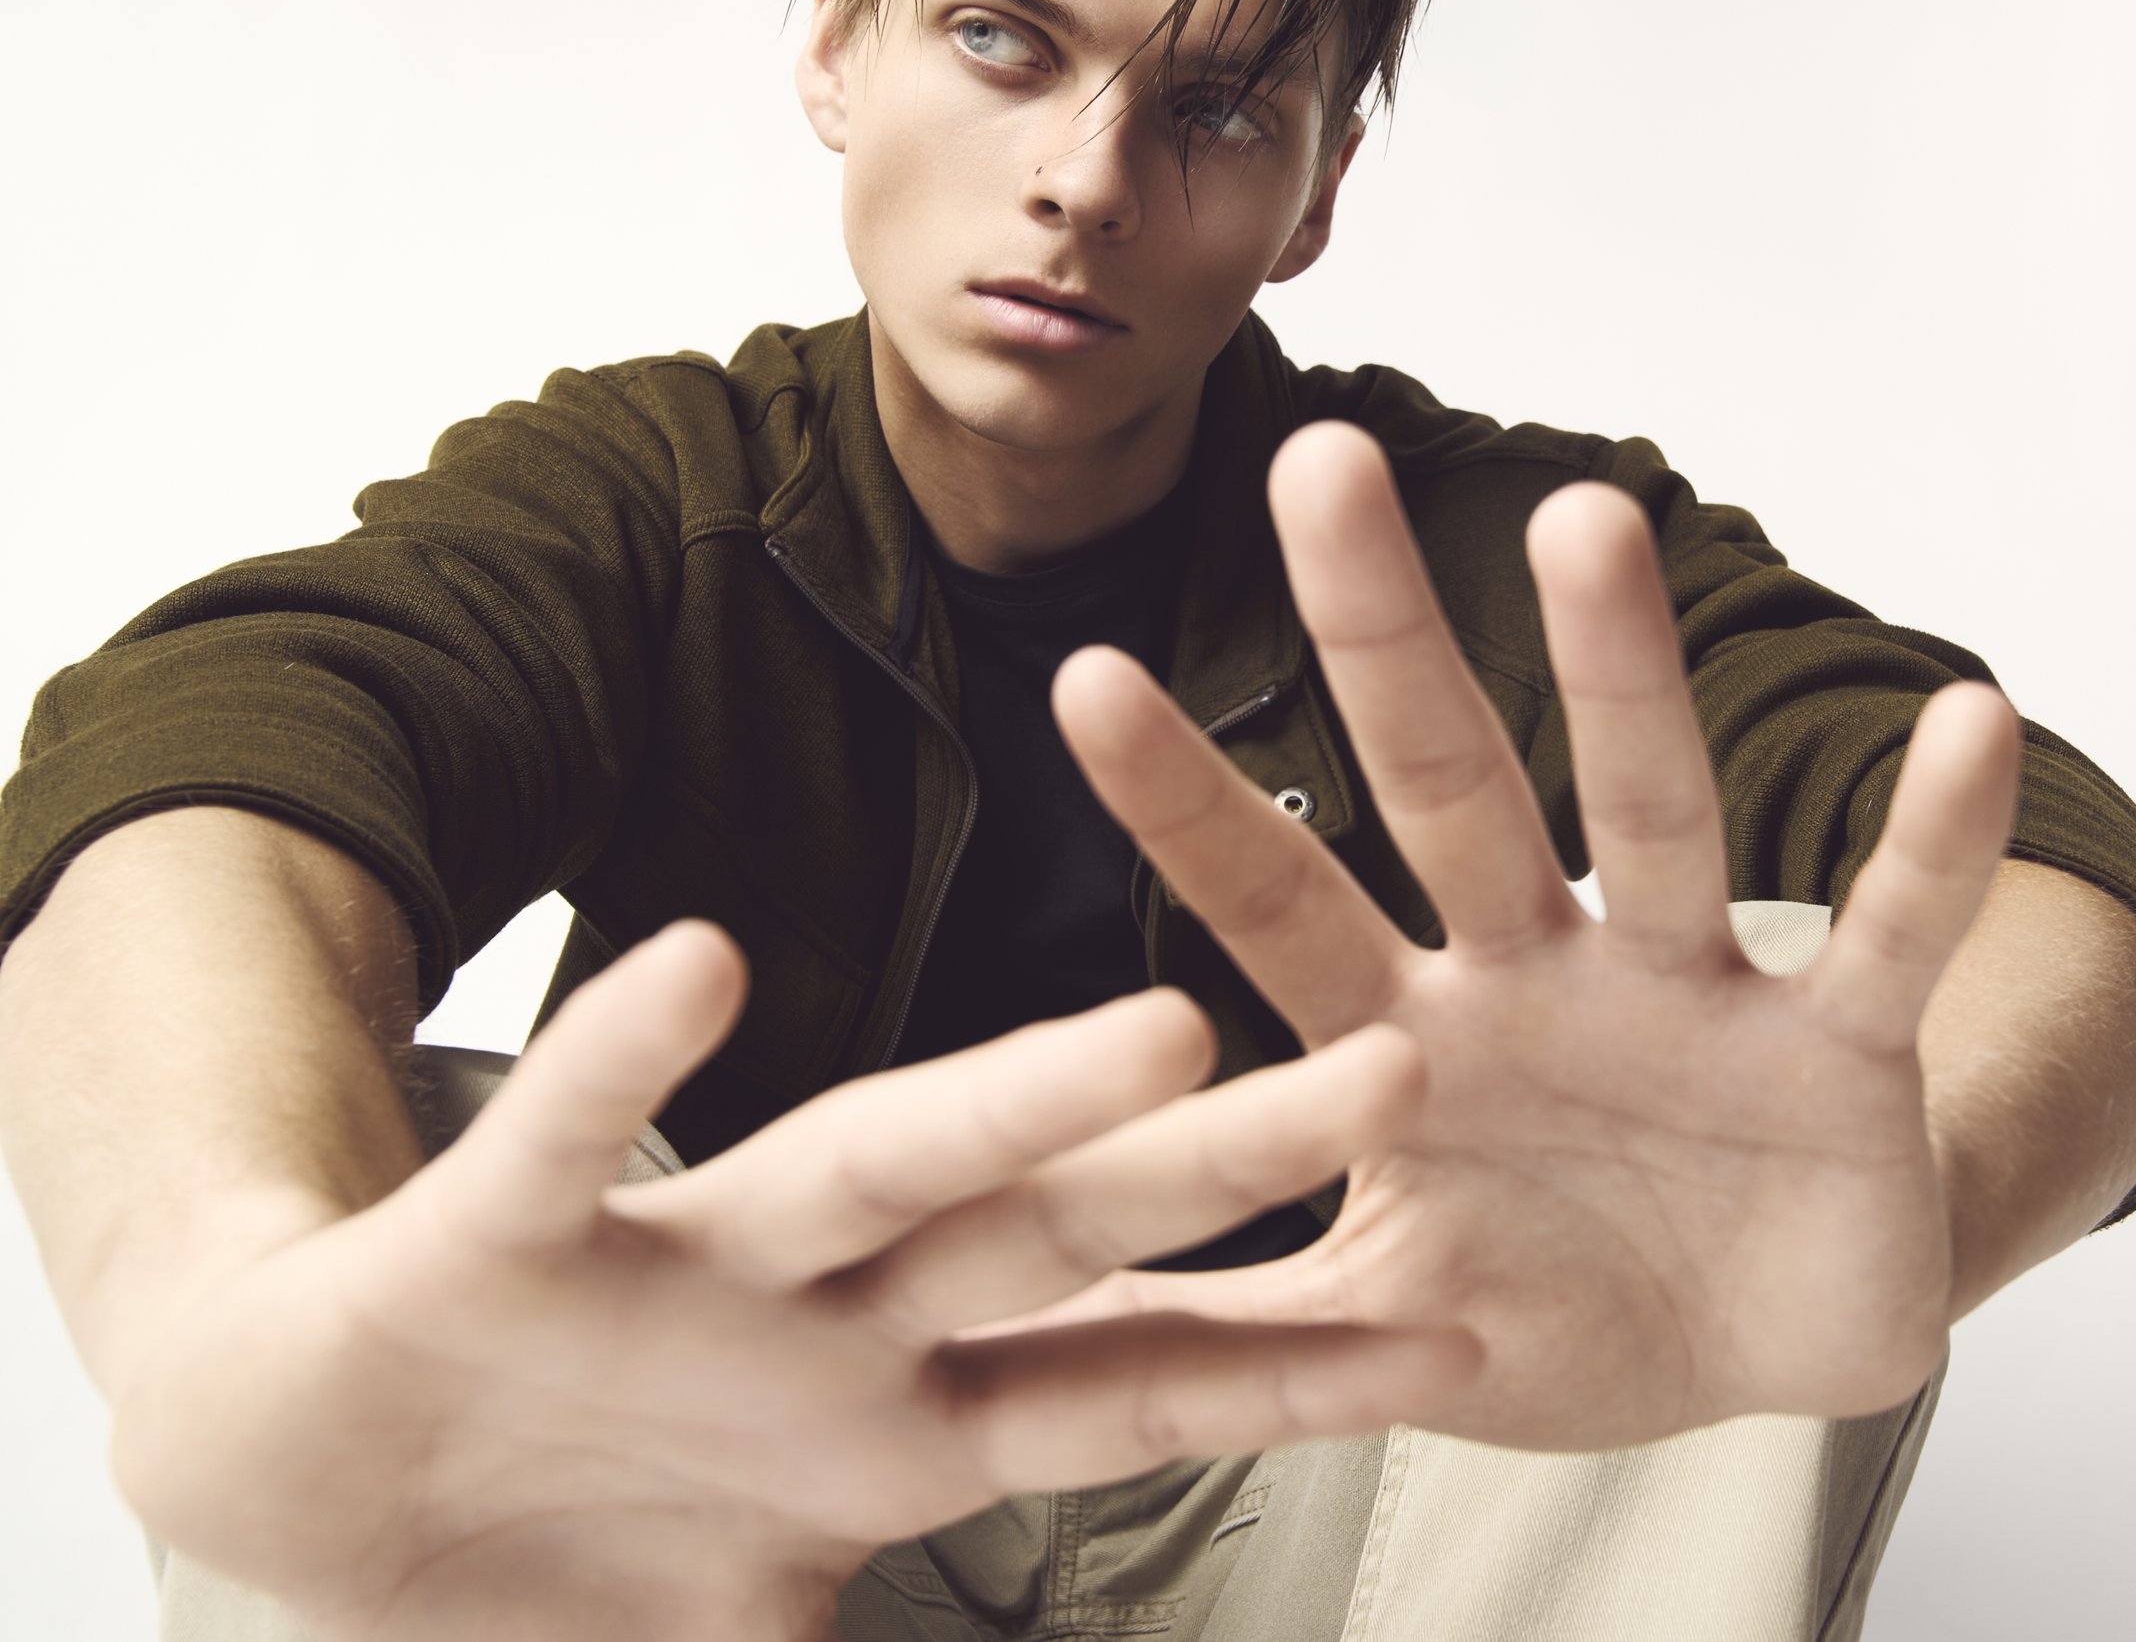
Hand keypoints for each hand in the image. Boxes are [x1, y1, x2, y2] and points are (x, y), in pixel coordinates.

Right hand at [108, 922, 1475, 1640]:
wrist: (290, 1469)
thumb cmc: (550, 1550)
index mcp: (892, 1422)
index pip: (1130, 1386)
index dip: (1293, 1370)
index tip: (1463, 1336)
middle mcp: (822, 1320)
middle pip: (1050, 1232)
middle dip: (1216, 1172)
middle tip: (1397, 1071)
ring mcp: (677, 1269)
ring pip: (870, 1160)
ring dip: (1005, 1103)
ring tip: (1155, 1032)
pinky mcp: (499, 1238)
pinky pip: (567, 1138)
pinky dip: (624, 1066)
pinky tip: (697, 968)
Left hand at [1040, 422, 2022, 1451]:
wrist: (1758, 1355)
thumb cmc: (1553, 1307)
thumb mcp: (1373, 1321)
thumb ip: (1223, 1320)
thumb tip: (1029, 1327)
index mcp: (1408, 1045)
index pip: (1277, 905)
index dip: (1187, 808)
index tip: (1084, 678)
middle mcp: (1536, 981)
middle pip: (1447, 788)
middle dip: (1382, 636)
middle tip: (1315, 466)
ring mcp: (1689, 996)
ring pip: (1650, 811)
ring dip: (1622, 675)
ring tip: (1586, 523)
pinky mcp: (1836, 1049)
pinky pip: (1891, 934)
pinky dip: (1932, 843)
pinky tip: (1966, 718)